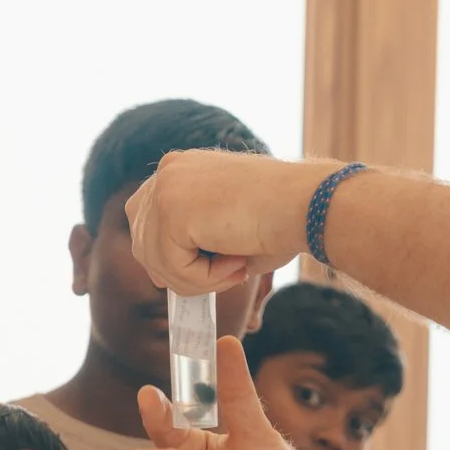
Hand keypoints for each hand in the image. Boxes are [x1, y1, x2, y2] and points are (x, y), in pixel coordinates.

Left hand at [123, 151, 329, 292]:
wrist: (306, 204)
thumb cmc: (280, 218)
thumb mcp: (221, 227)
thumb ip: (189, 243)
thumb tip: (160, 277)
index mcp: (178, 169)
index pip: (145, 222)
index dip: (170, 255)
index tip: (214, 264)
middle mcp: (166, 172)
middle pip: (143, 244)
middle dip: (181, 271)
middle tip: (229, 269)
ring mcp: (165, 188)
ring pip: (157, 262)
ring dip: (198, 279)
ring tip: (236, 266)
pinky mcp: (170, 211)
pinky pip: (172, 269)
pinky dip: (204, 280)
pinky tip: (235, 263)